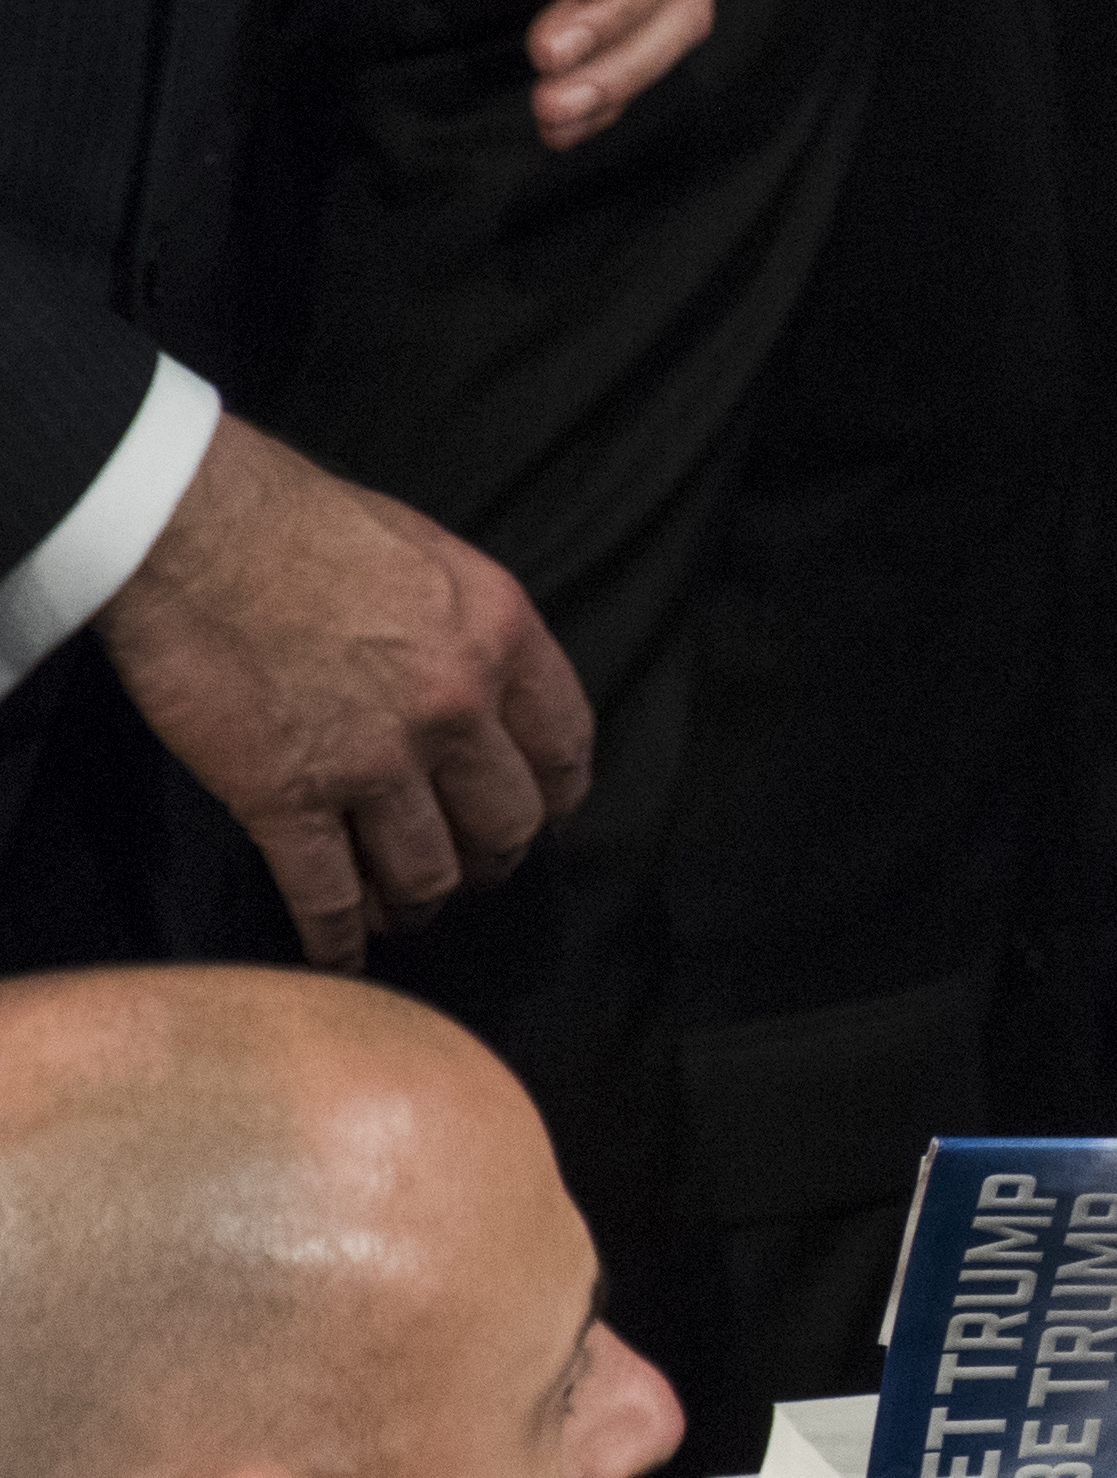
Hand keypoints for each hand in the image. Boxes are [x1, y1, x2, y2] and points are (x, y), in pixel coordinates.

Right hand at [91, 413, 591, 969]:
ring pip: (428, 872)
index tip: (537, 815)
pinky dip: (338, 938)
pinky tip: (339, 955)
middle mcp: (456, 707)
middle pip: (506, 824)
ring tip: (404, 910)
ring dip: (419, 902)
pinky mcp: (287, 797)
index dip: (553, 796)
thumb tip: (479, 682)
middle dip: (491, 858)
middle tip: (468, 867)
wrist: (191, 527)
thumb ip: (468, 630)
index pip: (565, 747)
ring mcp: (374, 759)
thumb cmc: (300, 522)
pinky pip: (329, 894)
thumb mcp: (430, 556)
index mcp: (501, 637)